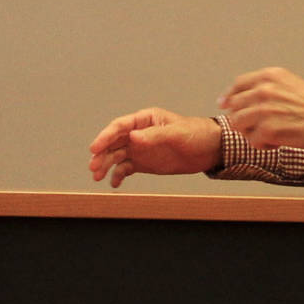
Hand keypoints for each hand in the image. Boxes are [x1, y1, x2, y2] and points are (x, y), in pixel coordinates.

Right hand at [87, 108, 222, 187]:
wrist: (210, 149)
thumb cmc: (196, 134)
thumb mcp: (176, 133)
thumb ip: (154, 135)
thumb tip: (132, 137)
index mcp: (145, 120)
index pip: (119, 127)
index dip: (105, 136)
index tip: (95, 148)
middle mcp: (139, 134)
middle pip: (113, 142)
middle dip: (101, 154)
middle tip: (93, 167)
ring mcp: (140, 149)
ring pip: (116, 156)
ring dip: (105, 165)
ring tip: (97, 177)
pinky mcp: (144, 163)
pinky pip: (126, 169)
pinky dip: (118, 175)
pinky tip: (114, 183)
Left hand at [218, 67, 303, 150]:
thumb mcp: (291, 85)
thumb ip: (268, 89)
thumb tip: (245, 100)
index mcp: (270, 76)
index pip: (239, 84)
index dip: (230, 95)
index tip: (224, 103)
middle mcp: (265, 89)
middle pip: (235, 106)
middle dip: (242, 118)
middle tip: (256, 127)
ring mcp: (265, 110)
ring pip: (239, 124)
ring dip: (251, 132)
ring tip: (270, 135)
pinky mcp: (269, 130)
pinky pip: (253, 141)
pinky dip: (264, 145)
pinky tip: (278, 143)